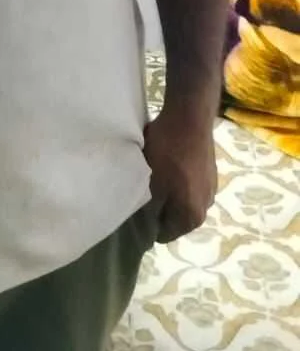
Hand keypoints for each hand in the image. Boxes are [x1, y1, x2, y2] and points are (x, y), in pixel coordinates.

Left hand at [143, 107, 216, 242]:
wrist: (190, 116)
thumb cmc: (168, 152)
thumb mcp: (152, 185)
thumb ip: (152, 209)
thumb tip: (151, 221)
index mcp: (193, 217)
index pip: (166, 234)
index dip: (149, 224)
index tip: (138, 207)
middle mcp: (206, 207)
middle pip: (177, 218)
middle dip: (161, 208)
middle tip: (146, 190)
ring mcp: (211, 188)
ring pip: (184, 200)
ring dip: (171, 192)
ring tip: (156, 174)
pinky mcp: (211, 170)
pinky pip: (191, 184)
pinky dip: (180, 179)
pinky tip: (170, 163)